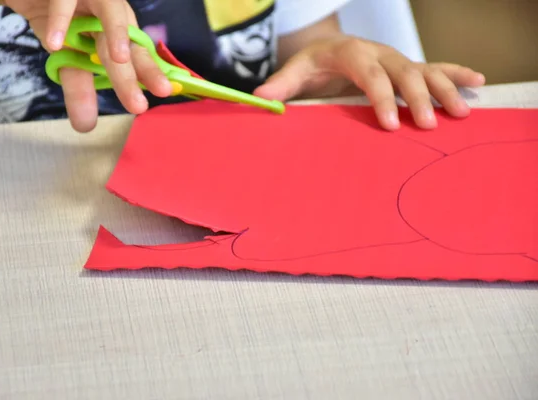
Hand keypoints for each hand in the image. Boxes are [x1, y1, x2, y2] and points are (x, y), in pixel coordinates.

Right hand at [3, 0, 171, 131]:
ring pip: (110, 15)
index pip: (139, 57)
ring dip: (116, 34)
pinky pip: (63, 1)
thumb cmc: (60, 21)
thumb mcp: (70, 57)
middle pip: (126, 45)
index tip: (164, 94)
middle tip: (138, 105)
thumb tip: (85, 128)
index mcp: (118, 33)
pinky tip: (54, 43)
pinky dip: (59, 21)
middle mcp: (112, 15)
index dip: (151, 74)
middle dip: (131, 75)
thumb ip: (79, 90)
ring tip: (119, 59)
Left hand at [254, 36, 485, 130]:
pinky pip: (435, 67)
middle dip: (418, 97)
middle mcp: (379, 53)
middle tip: (429, 124)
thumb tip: (260, 98)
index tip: (390, 125)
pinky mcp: (406, 66)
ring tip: (461, 112)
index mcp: (352, 53)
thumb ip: (281, 84)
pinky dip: (456, 74)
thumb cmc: (313, 62)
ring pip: (425, 69)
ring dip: (444, 89)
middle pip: (404, 72)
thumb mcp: (296, 70)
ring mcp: (396, 59)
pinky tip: (478, 82)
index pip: (370, 75)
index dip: (382, 98)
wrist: (329, 45)